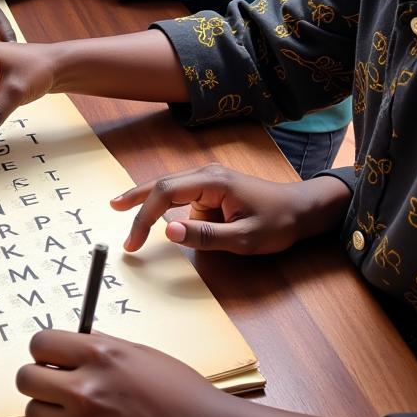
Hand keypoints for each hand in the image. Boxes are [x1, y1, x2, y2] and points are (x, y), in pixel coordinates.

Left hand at [18, 329, 227, 416]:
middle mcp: (86, 389)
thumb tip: (76, 337)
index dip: (44, 349)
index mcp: (98, 354)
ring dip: (49, 410)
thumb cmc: (178, 391)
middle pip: (26, 379)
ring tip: (73, 409)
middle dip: (38, 379)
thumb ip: (100, 344)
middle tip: (55, 381)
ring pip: (34, 414)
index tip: (52, 355)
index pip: (39, 343)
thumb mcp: (137, 353)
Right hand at [111, 163, 352, 254]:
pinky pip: (185, 198)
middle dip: (135, 197)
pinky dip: (168, 207)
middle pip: (161, 184)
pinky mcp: (213, 189)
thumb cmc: (278, 224)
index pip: (165, 194)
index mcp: (211, 182)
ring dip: (149, 202)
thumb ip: (206, 236)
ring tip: (125, 212)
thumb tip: (168, 231)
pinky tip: (160, 218)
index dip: (144, 216)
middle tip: (112, 208)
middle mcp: (205, 175)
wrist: (304, 210)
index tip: (133, 242)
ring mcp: (209, 180)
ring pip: (171, 189)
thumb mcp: (245, 238)